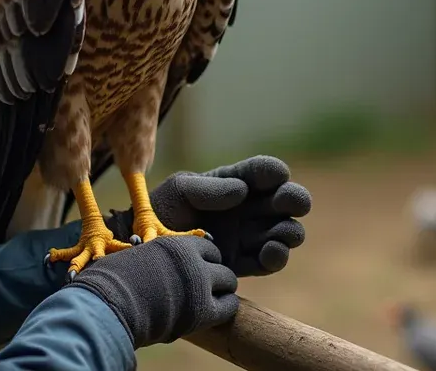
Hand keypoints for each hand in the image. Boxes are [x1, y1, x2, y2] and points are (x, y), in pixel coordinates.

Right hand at [66, 235, 237, 347]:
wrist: (108, 306)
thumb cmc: (112, 283)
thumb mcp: (137, 257)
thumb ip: (156, 258)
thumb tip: (150, 255)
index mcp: (176, 245)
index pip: (207, 248)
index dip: (204, 261)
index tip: (200, 271)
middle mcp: (192, 260)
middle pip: (219, 264)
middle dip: (215, 276)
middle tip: (207, 288)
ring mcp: (200, 283)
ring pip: (228, 281)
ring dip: (222, 290)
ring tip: (213, 300)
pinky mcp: (203, 309)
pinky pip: (229, 306)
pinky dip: (226, 308)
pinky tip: (217, 312)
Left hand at [106, 155, 310, 276]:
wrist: (143, 250)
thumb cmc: (159, 212)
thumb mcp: (180, 190)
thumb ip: (210, 188)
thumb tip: (242, 192)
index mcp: (234, 183)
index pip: (262, 172)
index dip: (273, 172)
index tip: (275, 176)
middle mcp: (247, 208)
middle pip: (283, 201)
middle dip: (293, 199)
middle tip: (289, 202)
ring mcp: (247, 236)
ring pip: (284, 231)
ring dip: (289, 231)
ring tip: (281, 234)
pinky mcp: (243, 264)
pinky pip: (269, 261)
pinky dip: (277, 257)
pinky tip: (272, 252)